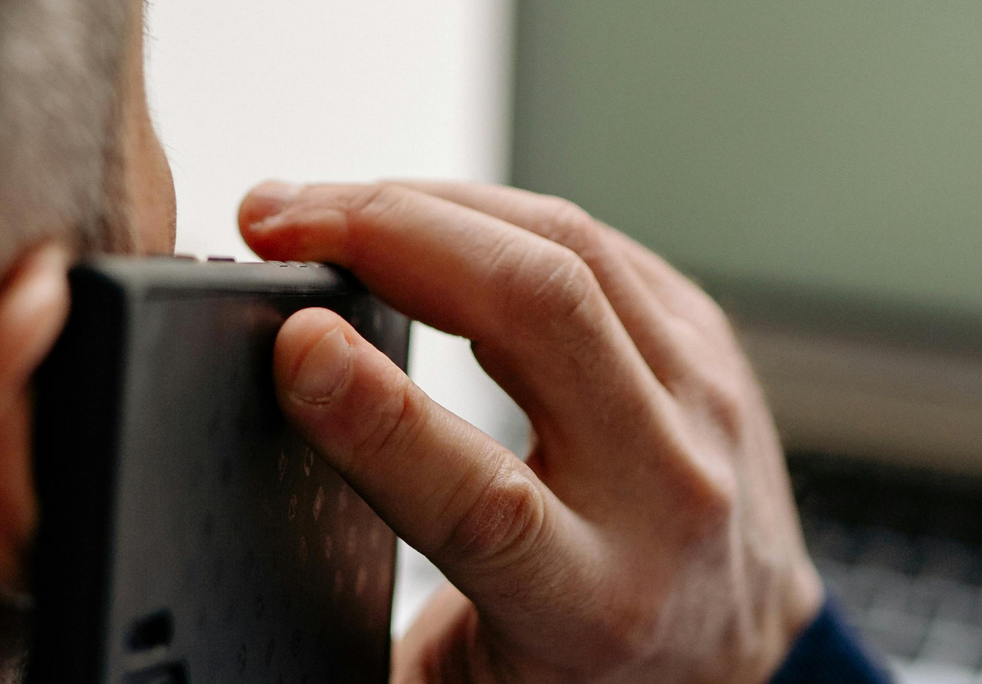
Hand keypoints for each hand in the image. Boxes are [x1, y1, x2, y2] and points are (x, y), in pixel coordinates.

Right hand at [238, 182, 824, 683]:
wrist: (736, 663)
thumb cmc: (581, 671)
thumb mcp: (467, 674)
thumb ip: (366, 610)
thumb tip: (245, 532)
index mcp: (595, 607)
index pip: (484, 501)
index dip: (379, 416)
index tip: (294, 342)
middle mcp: (667, 493)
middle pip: (543, 310)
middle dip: (391, 236)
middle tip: (272, 223)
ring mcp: (702, 401)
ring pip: (568, 244)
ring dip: (421, 203)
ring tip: (311, 207)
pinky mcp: (707, 338)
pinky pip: (587, 237)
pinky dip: (476, 209)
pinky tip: (402, 210)